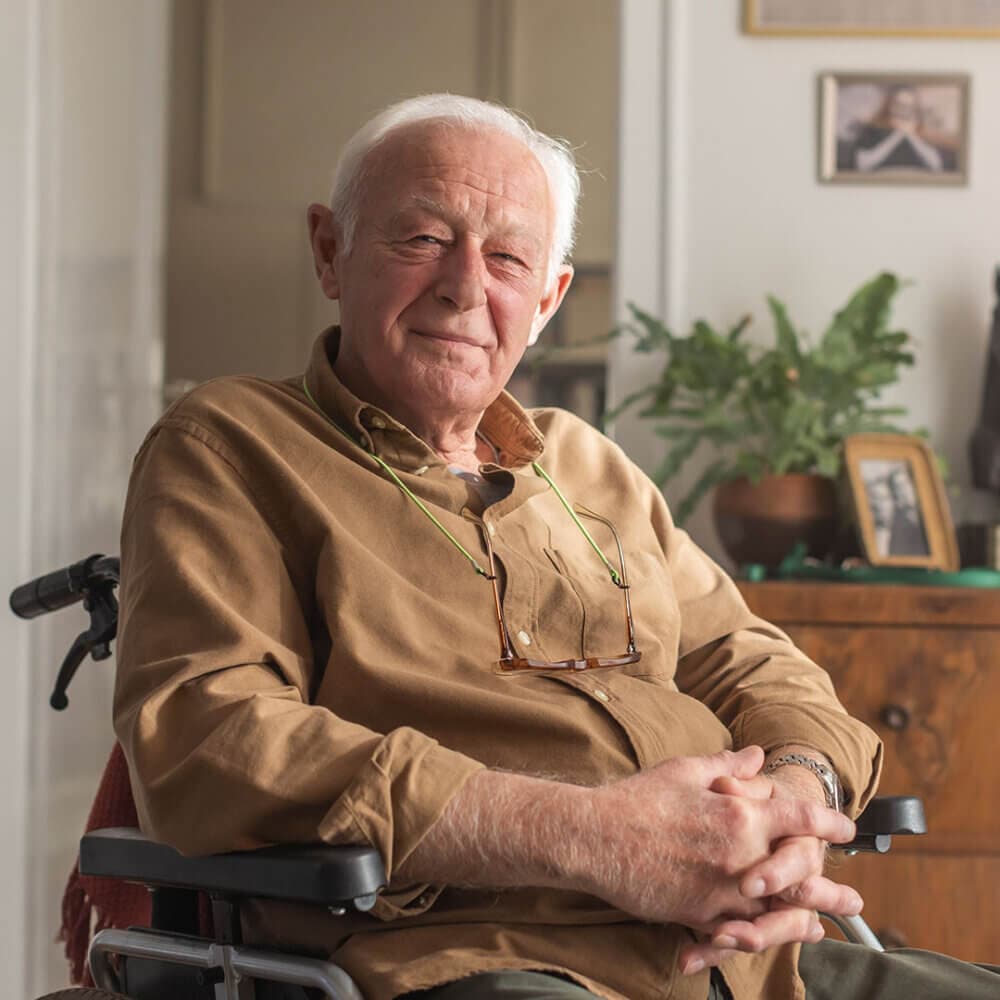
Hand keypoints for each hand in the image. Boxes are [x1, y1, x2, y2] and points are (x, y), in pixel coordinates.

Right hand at [580, 747, 854, 942]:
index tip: (844, 827)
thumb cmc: (638, 799)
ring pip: (775, 912)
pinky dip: (761, 936)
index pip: (798, 817)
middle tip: (854, 897)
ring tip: (821, 927)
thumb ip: (727, 766)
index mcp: (739, 814)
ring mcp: (721, 890)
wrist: (596, 838)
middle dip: (829, 887)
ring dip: (803, 919)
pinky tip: (770, 938)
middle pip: (799, 875)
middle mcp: (739, 857)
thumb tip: (755, 756)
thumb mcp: (684, 770)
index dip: (826, 822)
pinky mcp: (699, 915)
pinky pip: (739, 931)